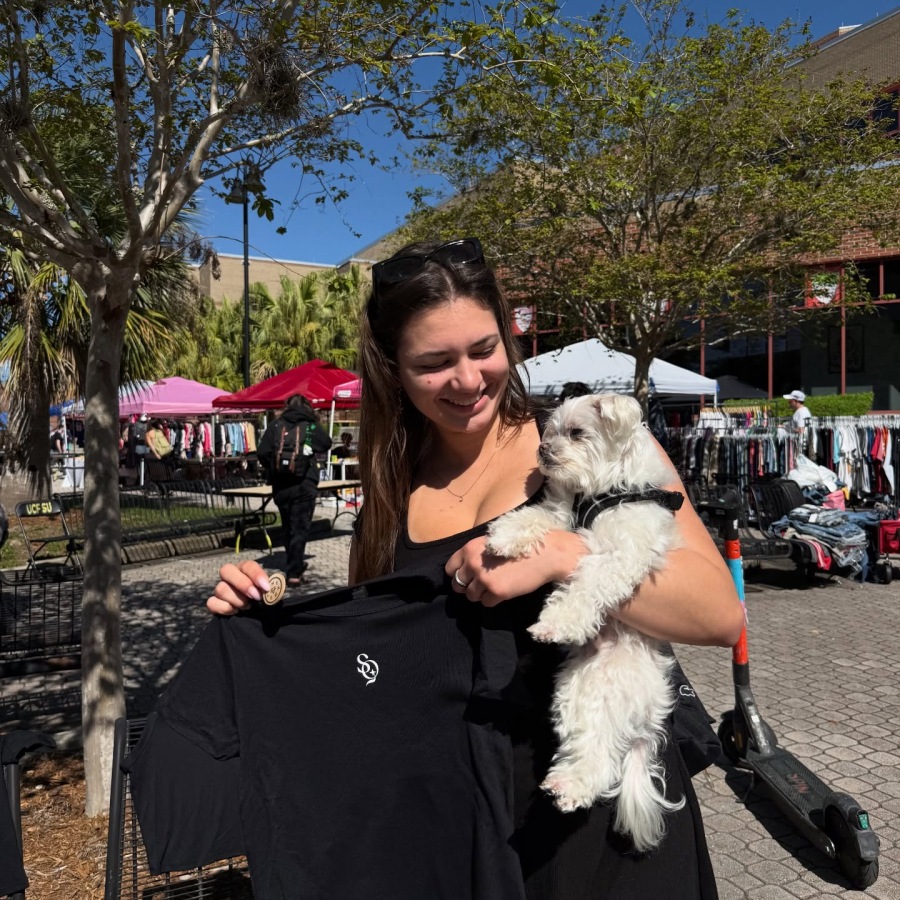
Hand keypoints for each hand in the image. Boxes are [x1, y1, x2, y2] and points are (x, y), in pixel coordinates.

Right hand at [207, 561, 271, 615]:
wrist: (254, 617)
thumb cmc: (263, 600)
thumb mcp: (270, 594)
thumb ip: (272, 590)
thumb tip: (273, 589)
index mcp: (245, 570)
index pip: (247, 565)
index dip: (256, 575)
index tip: (266, 587)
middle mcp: (230, 576)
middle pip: (226, 570)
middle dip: (242, 584)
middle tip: (255, 597)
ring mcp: (220, 589)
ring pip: (220, 588)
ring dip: (237, 599)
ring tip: (247, 607)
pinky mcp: (214, 603)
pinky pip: (212, 602)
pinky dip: (224, 608)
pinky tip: (235, 611)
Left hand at [445, 531, 586, 606]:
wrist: (544, 553)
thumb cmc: (520, 546)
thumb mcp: (493, 542)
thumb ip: (476, 554)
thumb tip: (464, 570)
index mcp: (470, 549)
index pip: (450, 568)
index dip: (458, 574)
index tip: (466, 576)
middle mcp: (473, 563)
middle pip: (457, 585)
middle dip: (467, 587)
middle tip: (480, 585)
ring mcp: (484, 579)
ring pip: (471, 596)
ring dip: (481, 594)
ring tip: (494, 587)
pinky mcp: (497, 592)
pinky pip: (486, 603)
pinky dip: (493, 600)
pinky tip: (503, 591)